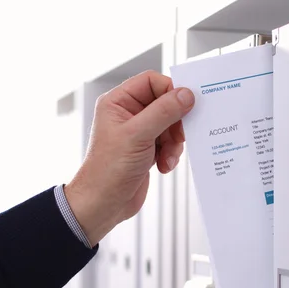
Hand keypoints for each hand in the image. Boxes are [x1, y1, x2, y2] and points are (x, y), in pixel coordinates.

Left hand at [64, 70, 194, 245]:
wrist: (102, 204)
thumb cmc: (108, 170)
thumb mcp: (138, 135)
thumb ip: (164, 112)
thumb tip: (185, 94)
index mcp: (118, 102)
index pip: (151, 82)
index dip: (170, 91)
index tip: (186, 104)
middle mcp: (127, 114)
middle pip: (165, 104)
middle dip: (175, 122)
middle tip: (179, 136)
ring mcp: (138, 133)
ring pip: (170, 125)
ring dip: (174, 142)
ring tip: (167, 156)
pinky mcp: (146, 150)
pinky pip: (169, 143)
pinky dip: (171, 154)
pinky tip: (164, 166)